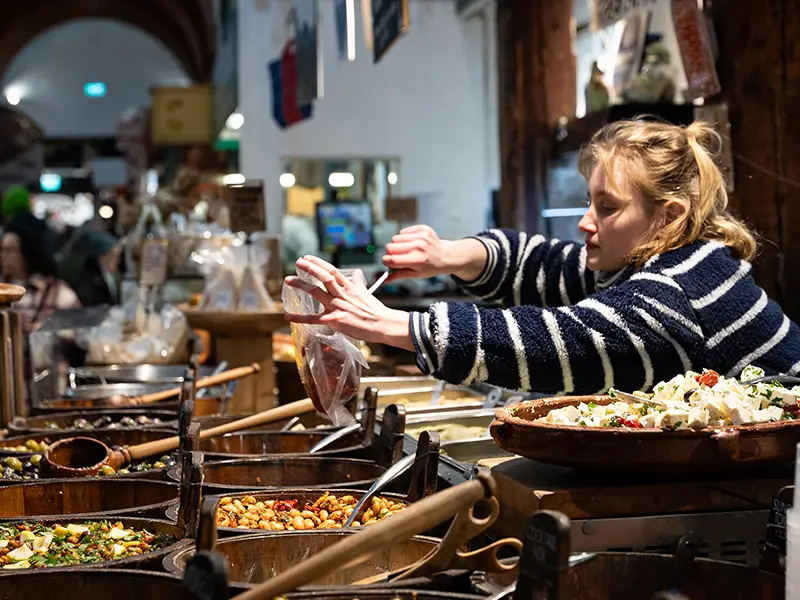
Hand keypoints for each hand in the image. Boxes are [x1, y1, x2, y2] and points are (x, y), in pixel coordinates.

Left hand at [284, 256, 414, 350]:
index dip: (319, 262)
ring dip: (301, 285)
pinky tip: (288, 316)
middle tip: (298, 262)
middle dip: (309, 268)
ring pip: (316, 292)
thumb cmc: (374, 310)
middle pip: (323, 277)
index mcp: (349, 287)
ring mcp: (337, 306)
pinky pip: (314, 318)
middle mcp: (342, 294)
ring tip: (288, 280)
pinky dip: (299, 318)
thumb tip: (357, 274)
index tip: (307, 258)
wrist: (382, 324)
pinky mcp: (335, 320)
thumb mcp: (365, 292)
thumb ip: (358, 283)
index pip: (332, 270)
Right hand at [383, 225, 486, 281]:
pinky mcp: (422, 229)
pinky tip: (413, 242)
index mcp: (416, 260)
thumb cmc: (431, 267)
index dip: (386, 261)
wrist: (447, 256)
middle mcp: (418, 247)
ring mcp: (421, 236)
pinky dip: (405, 237)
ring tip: (407, 249)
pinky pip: (403, 231)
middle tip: (398, 256)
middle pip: (390, 247)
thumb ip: (400, 275)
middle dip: (391, 253)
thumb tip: (385, 280)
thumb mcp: (417, 275)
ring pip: (395, 238)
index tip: (387, 262)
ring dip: (398, 244)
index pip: (392, 260)